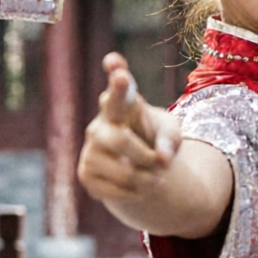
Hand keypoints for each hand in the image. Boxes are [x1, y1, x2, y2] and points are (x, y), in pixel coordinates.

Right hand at [78, 53, 182, 207]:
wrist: (138, 165)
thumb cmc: (154, 139)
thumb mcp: (171, 134)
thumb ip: (171, 141)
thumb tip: (162, 159)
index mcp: (122, 106)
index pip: (119, 90)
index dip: (117, 77)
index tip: (114, 63)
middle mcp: (100, 124)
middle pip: (120, 141)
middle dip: (144, 157)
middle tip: (160, 165)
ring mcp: (90, 149)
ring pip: (121, 171)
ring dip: (146, 179)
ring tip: (155, 178)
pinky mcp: (86, 174)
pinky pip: (116, 190)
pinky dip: (135, 193)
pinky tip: (137, 187)